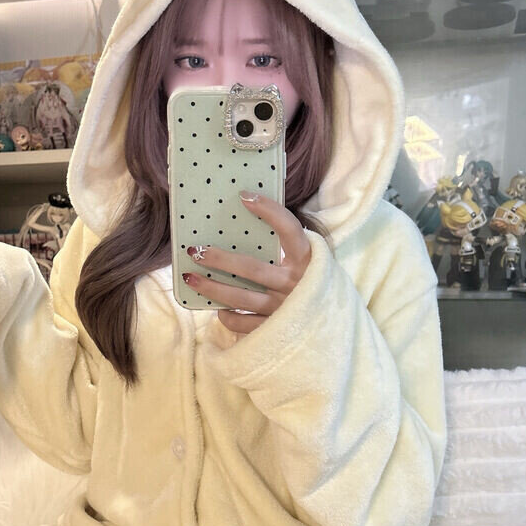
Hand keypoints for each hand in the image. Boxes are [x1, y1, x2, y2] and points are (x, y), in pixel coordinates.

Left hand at [182, 192, 310, 335]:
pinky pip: (244, 325)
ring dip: (211, 288)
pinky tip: (219, 310)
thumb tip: (250, 213)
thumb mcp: (309, 261)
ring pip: (240, 298)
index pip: (289, 229)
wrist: (335, 324)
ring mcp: (283, 307)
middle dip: (218, 258)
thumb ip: (288, 244)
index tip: (244, 196)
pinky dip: (228, 318)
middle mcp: (294, 283)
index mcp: (306, 259)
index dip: (269, 210)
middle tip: (194, 250)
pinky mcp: (275, 329)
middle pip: (250, 268)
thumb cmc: (314, 283)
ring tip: (189, 278)